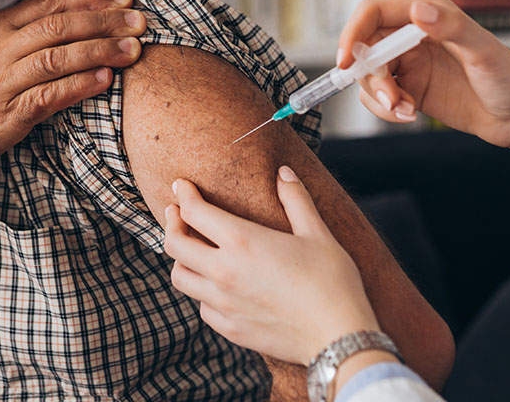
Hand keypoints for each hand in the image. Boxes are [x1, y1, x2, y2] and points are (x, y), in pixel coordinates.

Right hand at [0, 0, 145, 203]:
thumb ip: (11, 32)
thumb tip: (53, 10)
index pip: (49, 3)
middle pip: (61, 26)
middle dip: (107, 21)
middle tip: (141, 20)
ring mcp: (0, 83)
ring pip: (60, 57)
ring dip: (103, 51)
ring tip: (135, 50)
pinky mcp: (5, 117)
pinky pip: (50, 96)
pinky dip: (80, 85)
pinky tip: (106, 80)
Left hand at [163, 167, 379, 365]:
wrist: (338, 336)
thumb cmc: (332, 282)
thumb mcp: (317, 233)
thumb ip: (296, 199)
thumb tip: (283, 172)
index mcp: (242, 241)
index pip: (194, 211)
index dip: (183, 194)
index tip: (181, 186)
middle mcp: (223, 271)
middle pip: (174, 244)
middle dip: (171, 223)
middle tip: (176, 213)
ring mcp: (223, 303)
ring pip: (180, 278)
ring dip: (181, 259)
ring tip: (191, 249)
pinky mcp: (229, 329)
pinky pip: (201, 306)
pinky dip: (202, 291)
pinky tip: (215, 285)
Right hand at [337, 0, 509, 185]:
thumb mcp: (483, 51)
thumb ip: (450, 27)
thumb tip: (417, 10)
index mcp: (427, 14)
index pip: (373, 13)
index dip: (353, 33)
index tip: (346, 61)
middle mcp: (413, 35)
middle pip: (365, 47)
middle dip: (369, 75)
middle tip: (390, 98)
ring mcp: (409, 64)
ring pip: (368, 75)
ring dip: (377, 96)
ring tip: (405, 111)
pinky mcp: (410, 90)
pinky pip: (378, 97)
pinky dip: (385, 109)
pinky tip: (410, 115)